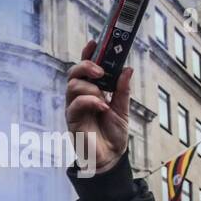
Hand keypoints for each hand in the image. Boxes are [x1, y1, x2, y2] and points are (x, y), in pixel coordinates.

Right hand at [65, 40, 132, 174]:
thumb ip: (123, 90)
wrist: (110, 158)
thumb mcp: (122, 109)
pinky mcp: (72, 120)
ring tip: (103, 97)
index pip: (85, 68)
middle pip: (74, 72)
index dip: (87, 53)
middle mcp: (80, 97)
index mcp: (91, 91)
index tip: (94, 42)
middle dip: (86, 66)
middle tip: (100, 71)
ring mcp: (74, 108)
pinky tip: (102, 106)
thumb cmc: (113, 134)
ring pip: (72, 85)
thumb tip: (127, 69)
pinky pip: (75, 104)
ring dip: (90, 87)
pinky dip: (90, 101)